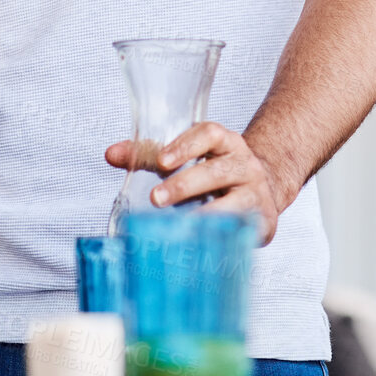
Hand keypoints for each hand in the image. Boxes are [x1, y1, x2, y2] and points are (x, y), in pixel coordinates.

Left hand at [105, 121, 284, 244]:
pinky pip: (244, 228)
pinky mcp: (263, 221)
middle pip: (218, 170)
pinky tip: (201, 242)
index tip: (161, 161)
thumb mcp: (186, 157)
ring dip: (205, 212)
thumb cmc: (213, 171)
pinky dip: (223, 234)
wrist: (261, 191)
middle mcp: (245, 164)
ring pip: (235, 201)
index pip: (210, 134)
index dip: (185, 145)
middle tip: (155, 198)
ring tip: (179, 224)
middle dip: (185, 184)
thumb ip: (147, 154)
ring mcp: (256, 192)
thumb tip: (111, 154)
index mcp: (225, 142)